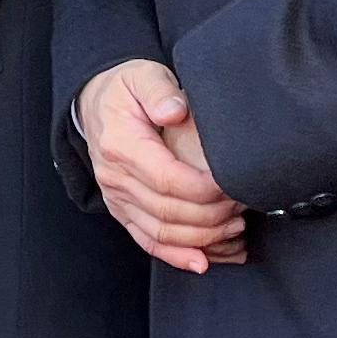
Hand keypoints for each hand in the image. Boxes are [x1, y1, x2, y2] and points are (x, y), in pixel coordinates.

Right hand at [74, 59, 248, 274]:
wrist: (95, 103)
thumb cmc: (125, 89)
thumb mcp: (142, 75)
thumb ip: (159, 90)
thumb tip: (175, 111)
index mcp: (121, 145)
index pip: (166, 178)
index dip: (204, 190)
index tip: (232, 186)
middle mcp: (115, 178)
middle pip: (167, 212)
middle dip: (211, 216)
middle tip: (242, 206)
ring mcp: (116, 198)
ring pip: (160, 233)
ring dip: (201, 238)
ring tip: (234, 227)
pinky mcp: (122, 211)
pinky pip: (148, 241)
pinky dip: (176, 256)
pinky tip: (202, 262)